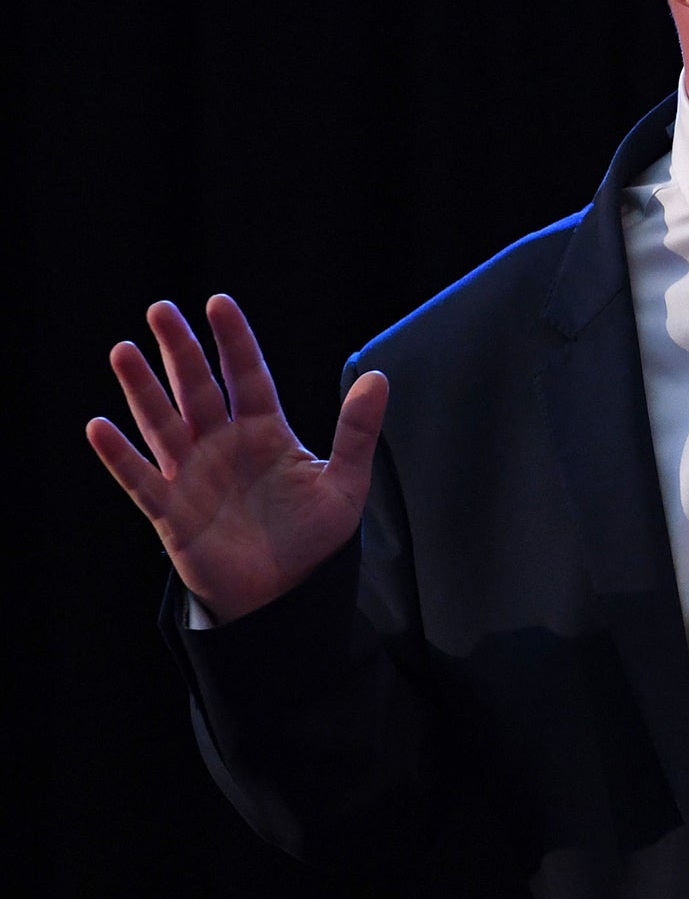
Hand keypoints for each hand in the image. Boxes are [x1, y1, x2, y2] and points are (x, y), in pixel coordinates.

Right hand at [86, 295, 386, 623]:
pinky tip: (100, 426)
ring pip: (163, 423)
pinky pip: (141, 478)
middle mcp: (223, 445)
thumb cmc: (313, 537)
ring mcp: (194, 475)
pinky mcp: (172, 512)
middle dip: (180, 349)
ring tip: (123, 350)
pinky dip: (120, 455)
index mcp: (265, 432)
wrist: (286, 595)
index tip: (219, 303)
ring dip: (143, 389)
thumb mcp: (345, 482)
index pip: (247, 375)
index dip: (234, 340)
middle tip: (161, 308)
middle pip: (197, 387)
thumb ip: (357, 431)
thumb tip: (378, 377)